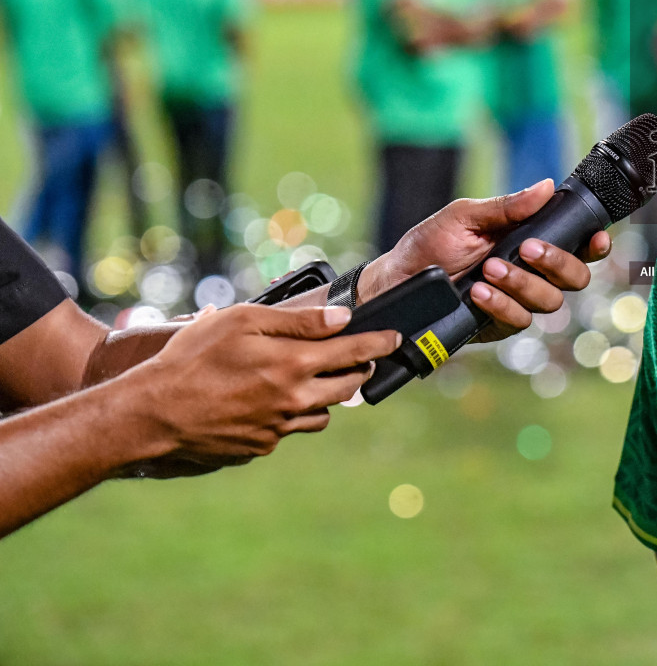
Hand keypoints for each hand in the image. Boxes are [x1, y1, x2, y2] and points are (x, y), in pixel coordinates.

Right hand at [123, 304, 399, 465]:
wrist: (152, 414)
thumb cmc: (192, 359)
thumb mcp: (242, 322)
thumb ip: (296, 321)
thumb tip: (341, 319)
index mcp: (293, 364)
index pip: (354, 352)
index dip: (380, 343)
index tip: (395, 338)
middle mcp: (293, 399)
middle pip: (348, 386)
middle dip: (359, 369)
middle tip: (358, 358)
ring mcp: (278, 428)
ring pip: (321, 413)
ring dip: (324, 395)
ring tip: (307, 378)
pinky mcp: (260, 447)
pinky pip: (288, 430)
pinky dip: (288, 415)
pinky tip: (265, 401)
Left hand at [360, 180, 611, 341]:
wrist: (397, 280)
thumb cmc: (431, 243)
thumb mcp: (466, 216)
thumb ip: (507, 207)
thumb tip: (545, 186)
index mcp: (531, 241)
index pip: (578, 246)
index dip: (595, 244)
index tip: (594, 237)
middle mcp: (533, 272)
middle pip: (576, 277)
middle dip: (558, 262)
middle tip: (527, 248)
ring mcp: (520, 300)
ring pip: (550, 300)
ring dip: (523, 283)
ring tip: (489, 269)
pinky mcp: (501, 325)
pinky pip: (520, 319)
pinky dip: (502, 304)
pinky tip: (478, 293)